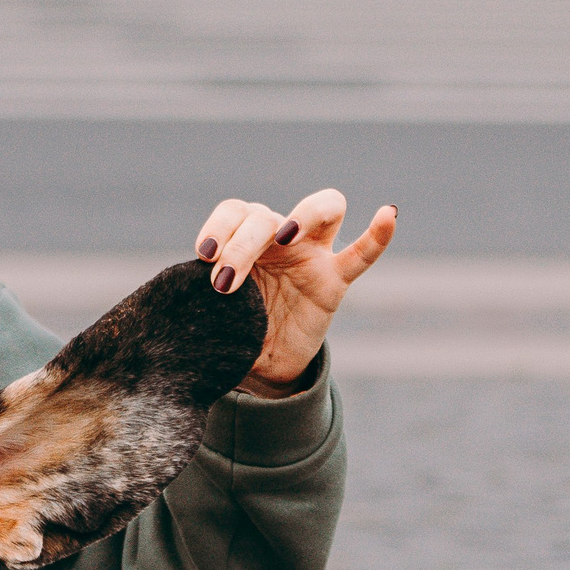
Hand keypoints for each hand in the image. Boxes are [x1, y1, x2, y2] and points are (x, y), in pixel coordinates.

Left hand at [196, 191, 396, 395]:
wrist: (259, 360)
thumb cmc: (233, 325)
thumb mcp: (212, 310)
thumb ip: (202, 298)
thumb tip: (181, 304)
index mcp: (244, 238)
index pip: (234, 211)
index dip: (219, 227)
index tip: (204, 256)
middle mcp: (279, 238)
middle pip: (266, 215)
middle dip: (242, 244)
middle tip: (225, 280)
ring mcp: (312, 255)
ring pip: (322, 209)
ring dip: (301, 216)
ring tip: (283, 239)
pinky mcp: (335, 279)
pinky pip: (363, 253)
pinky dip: (378, 234)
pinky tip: (387, 214)